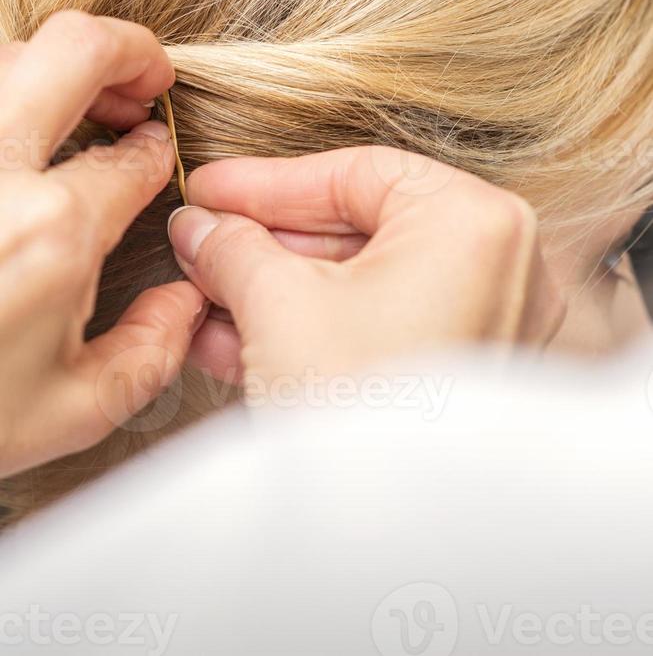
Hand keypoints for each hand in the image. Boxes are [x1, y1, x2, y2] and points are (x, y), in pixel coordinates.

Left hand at [0, 11, 206, 477]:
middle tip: (147, 77)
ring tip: (80, 95)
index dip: (157, 151)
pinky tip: (18, 126)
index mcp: (51, 231)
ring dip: (57, 63)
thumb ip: (152, 351)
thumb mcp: (70, 410)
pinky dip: (6, 90)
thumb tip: (186, 301)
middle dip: (130, 50)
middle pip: (74, 49)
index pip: (130, 158)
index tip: (156, 152)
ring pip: (8, 53)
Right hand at [168, 146, 564, 387]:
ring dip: (276, 290)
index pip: (355, 172)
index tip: (209, 190)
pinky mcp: (460, 372)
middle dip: (265, 245)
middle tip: (202, 245)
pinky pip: (379, 326)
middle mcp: (498, 265)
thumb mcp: (277, 304)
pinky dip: (312, 327)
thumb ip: (234, 246)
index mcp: (471, 221)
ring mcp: (487, 321)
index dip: (268, 182)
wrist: (387, 539)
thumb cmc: (355, 408)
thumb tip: (200, 225)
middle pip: (358, 228)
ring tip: (206, 300)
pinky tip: (237, 340)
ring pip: (362, 282)